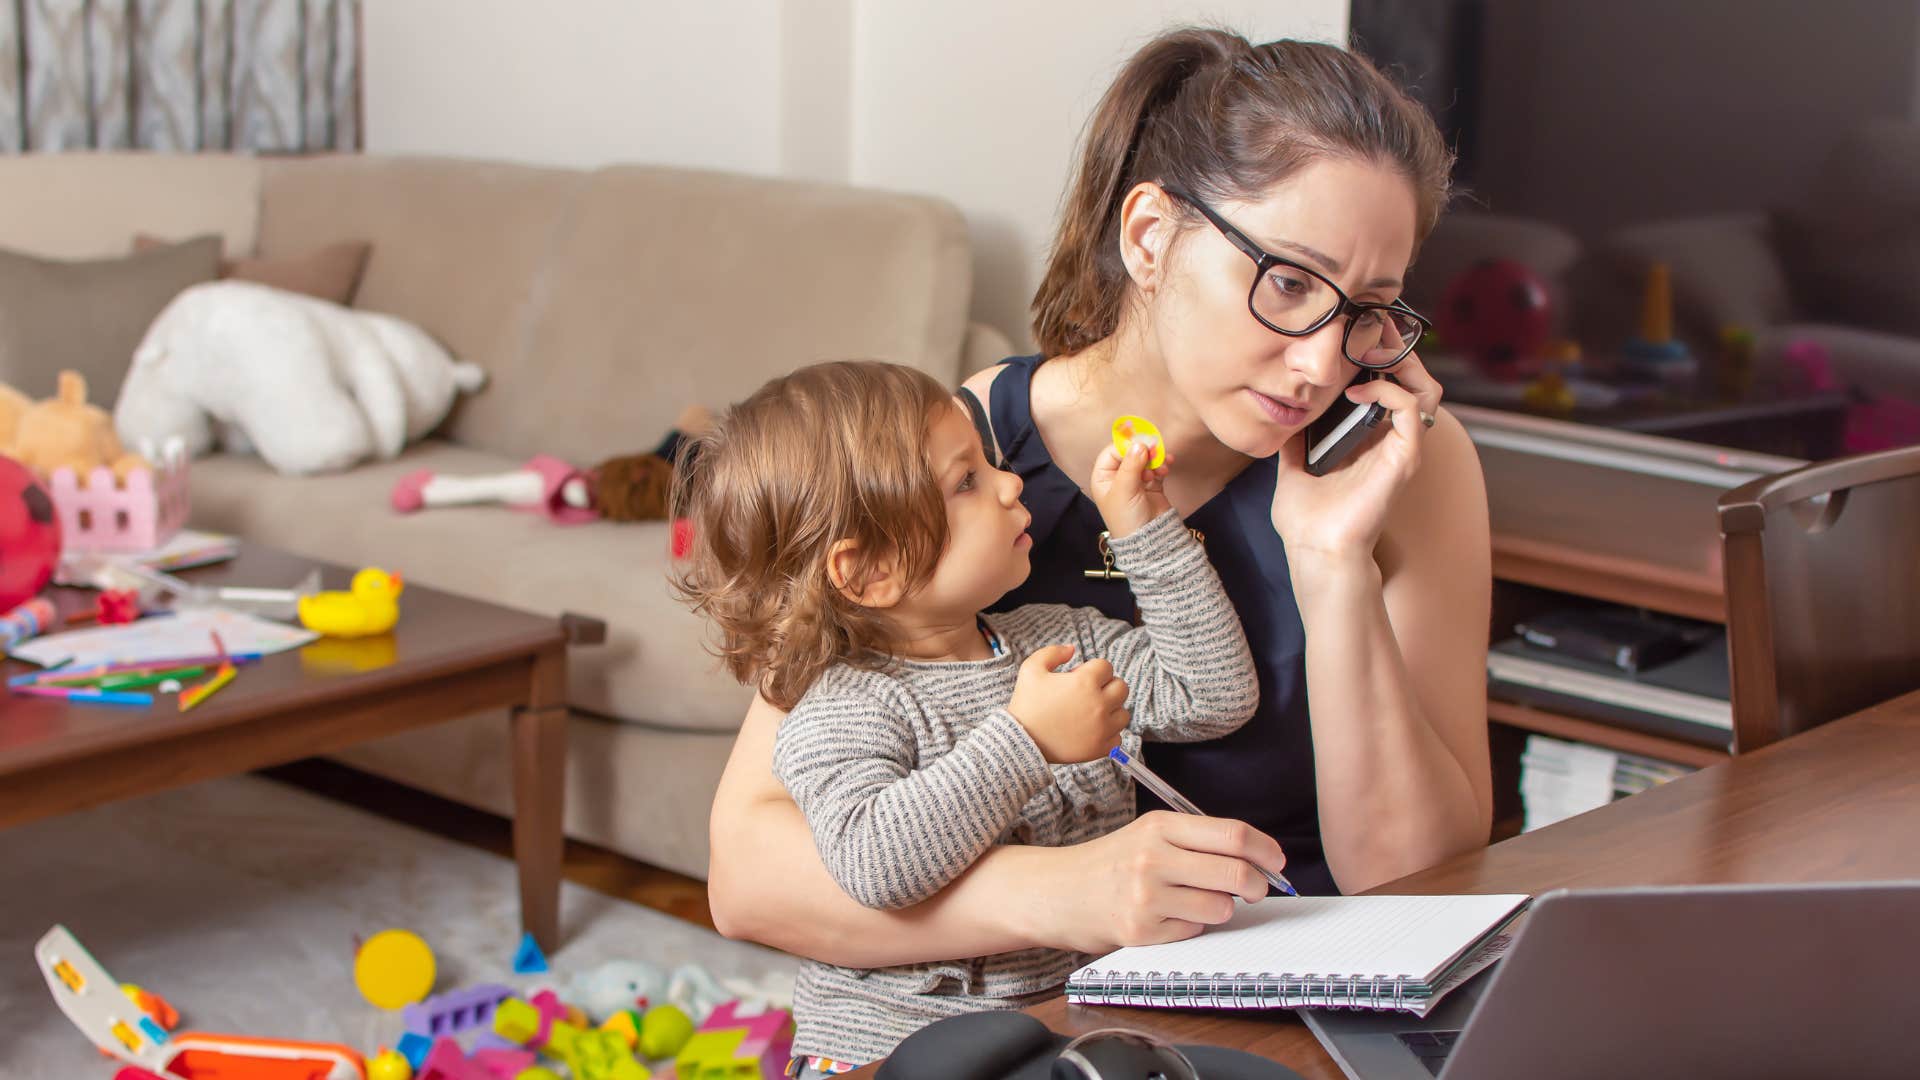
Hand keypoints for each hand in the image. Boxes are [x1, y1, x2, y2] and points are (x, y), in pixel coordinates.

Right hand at [1007, 644, 1129, 762]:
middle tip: (1087, 694)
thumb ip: (1053, 652)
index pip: (1106, 666)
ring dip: (1111, 711)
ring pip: (1123, 713)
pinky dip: (1108, 734)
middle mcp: (1099, 704)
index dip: (1092, 669)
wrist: (1020, 740)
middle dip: (1106, 687)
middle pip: (1121, 687)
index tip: (1078, 678)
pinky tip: (1092, 731)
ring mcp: (1102, 728)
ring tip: (1091, 714)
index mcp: (1085, 682)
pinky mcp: (1100, 748)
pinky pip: (1118, 738)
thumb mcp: (1031, 668)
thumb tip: (1072, 649)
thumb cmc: (1026, 703)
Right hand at [1034, 811, 1289, 952]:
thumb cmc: (1111, 863)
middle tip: (1257, 890)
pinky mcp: (1141, 930)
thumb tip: (1257, 860)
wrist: (1057, 891)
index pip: (1232, 834)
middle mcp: (1153, 857)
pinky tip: (1166, 918)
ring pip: (1220, 908)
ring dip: (1220, 909)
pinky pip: (1194, 932)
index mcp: (1160, 826)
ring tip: (1195, 902)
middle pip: (1236, 872)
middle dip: (1258, 885)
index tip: (1278, 862)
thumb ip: (1197, 842)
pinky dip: (1190, 927)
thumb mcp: (1149, 836)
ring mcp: (1146, 896)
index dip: (1266, 850)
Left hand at [1089, 437, 1171, 537]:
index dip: (1126, 446)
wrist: (1148, 541)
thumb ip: (1130, 465)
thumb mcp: (1124, 491)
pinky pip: (1157, 468)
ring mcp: (1136, 481)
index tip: (1141, 443)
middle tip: (1155, 449)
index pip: (1112, 453)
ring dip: (1155, 458)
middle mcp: (1118, 477)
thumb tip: (1139, 444)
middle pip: (1130, 454)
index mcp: (1103, 478)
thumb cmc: (1127, 519)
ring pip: (1145, 460)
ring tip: (1162, 464)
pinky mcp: (1152, 485)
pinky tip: (1167, 466)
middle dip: (1143, 451)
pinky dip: (1162, 465)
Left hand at [1272, 352, 1445, 561]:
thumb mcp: (1292, 467)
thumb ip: (1294, 441)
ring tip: (1368, 355)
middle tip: (1367, 336)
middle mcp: (1389, 441)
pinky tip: (1357, 392)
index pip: (1389, 385)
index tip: (1352, 337)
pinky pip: (1411, 410)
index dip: (1378, 357)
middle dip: (1394, 351)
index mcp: (1368, 440)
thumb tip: (1283, 418)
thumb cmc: (1308, 521)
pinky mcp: (1403, 459)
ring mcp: (1400, 449)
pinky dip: (1388, 391)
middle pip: (1415, 380)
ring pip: (1426, 390)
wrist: (1315, 551)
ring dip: (1401, 364)